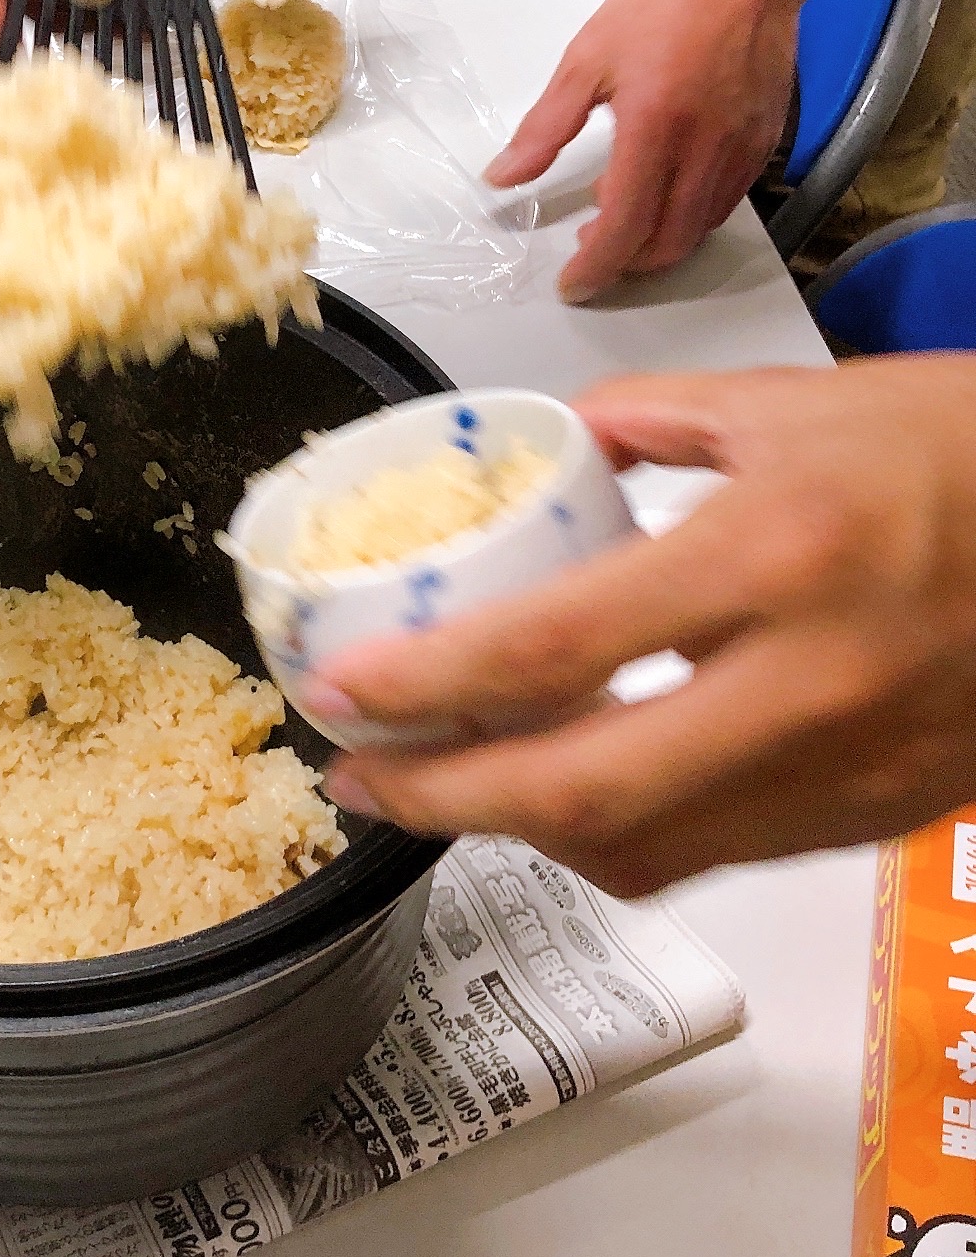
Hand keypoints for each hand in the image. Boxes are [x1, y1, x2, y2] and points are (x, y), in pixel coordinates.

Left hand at [313, 360, 975, 896]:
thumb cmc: (972, 452)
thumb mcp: (799, 404)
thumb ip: (653, 421)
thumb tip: (559, 445)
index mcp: (773, 558)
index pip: (556, 651)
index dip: (426, 687)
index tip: (342, 690)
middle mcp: (807, 684)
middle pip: (583, 794)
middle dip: (444, 802)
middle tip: (359, 778)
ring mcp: (851, 767)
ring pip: (649, 849)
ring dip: (524, 833)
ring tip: (445, 789)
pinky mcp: (880, 814)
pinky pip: (724, 852)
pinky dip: (626, 835)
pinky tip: (571, 795)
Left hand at [487, 0, 801, 301]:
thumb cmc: (666, 3)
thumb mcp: (586, 60)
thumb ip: (543, 129)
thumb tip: (504, 176)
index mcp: (654, 129)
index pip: (623, 229)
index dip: (595, 268)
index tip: (573, 284)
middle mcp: (704, 150)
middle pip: (665, 245)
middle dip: (623, 264)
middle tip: (589, 252)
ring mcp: (740, 151)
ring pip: (697, 230)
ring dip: (655, 242)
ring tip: (617, 217)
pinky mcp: (763, 144)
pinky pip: (724, 204)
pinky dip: (688, 216)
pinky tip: (661, 190)